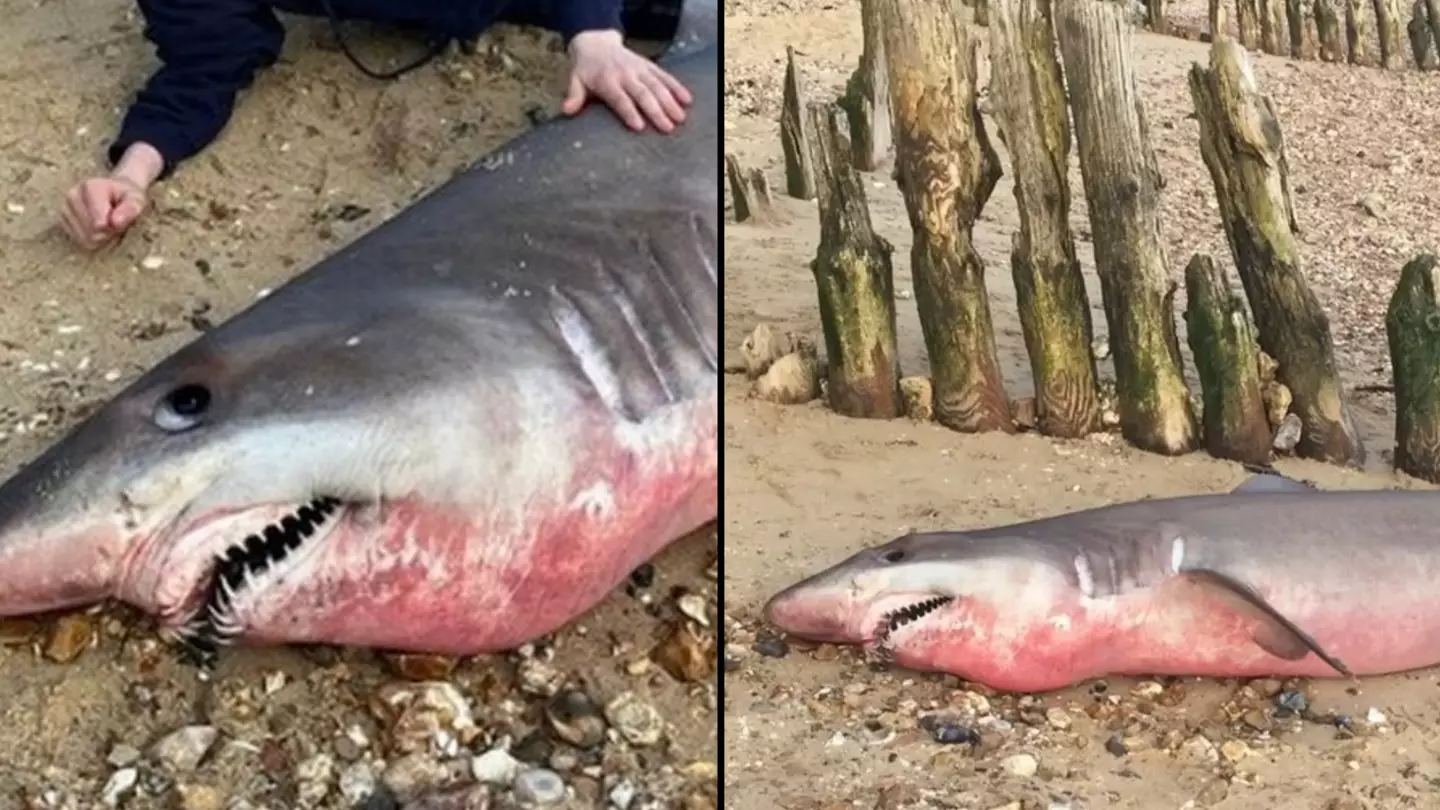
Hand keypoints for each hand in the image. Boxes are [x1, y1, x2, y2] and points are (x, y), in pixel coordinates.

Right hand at [61, 142, 162, 250]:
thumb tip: (114, 223)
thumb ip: (129, 210)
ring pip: (85, 238)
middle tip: (115, 222)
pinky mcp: (62, 220)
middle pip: (92, 232)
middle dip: (108, 232)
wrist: (114, 193)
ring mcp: (65, 208)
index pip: (99, 222)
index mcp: (90, 187)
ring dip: (101, 237)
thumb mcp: (136, 200)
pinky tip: (97, 229)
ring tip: (107, 224)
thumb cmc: (126, 196)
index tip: (120, 220)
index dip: (113, 227)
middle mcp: (73, 195)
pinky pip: (80, 241)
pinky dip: (92, 239)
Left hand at [563, 29, 692, 132]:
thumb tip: (567, 111)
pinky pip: (664, 76)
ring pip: (656, 85)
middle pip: (642, 93)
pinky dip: (676, 87)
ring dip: (670, 102)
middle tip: (667, 128)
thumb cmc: (586, 70)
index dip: (629, 112)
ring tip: (680, 118)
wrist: (597, 43)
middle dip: (655, 111)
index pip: (619, 98)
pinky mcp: (649, 65)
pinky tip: (687, 100)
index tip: (639, 127)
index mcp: (606, 81)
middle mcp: (625, 74)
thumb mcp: (576, 80)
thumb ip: (574, 96)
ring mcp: (639, 69)